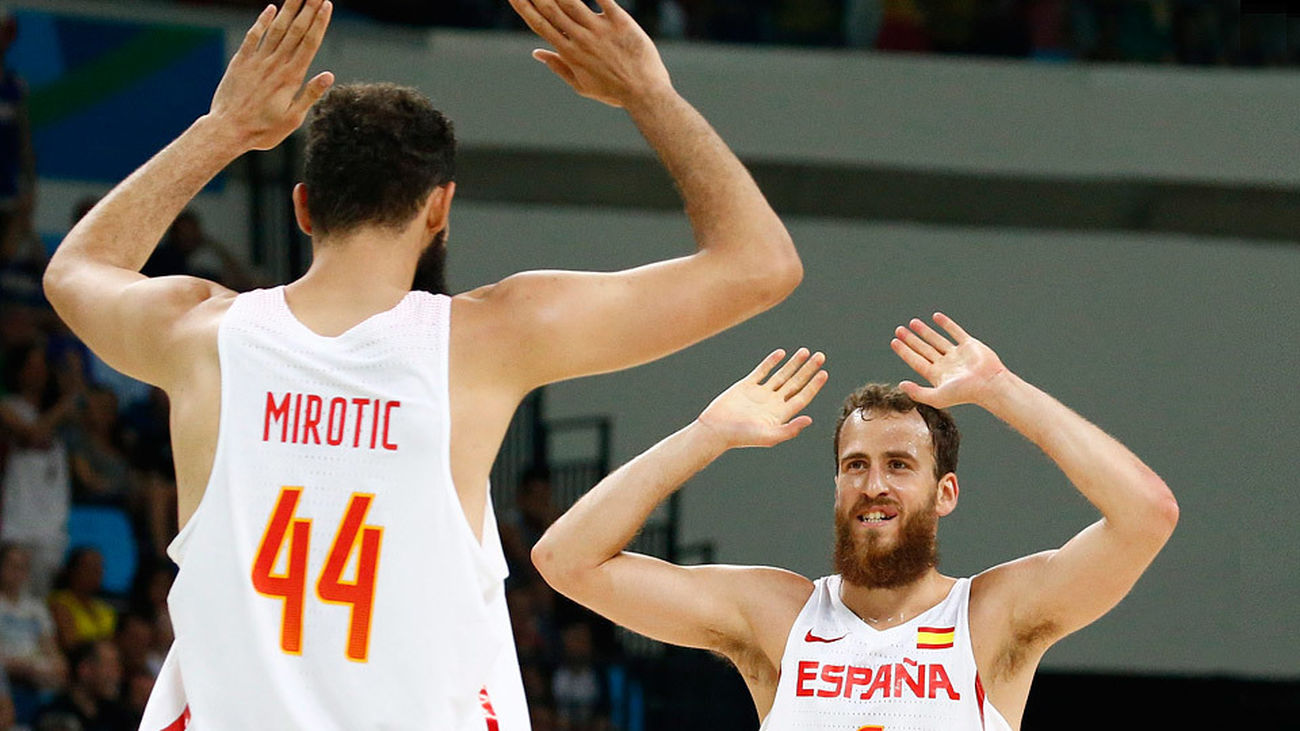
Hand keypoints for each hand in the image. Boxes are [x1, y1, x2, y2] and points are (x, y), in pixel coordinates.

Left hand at [209, 0, 333, 150]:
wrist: (227, 129)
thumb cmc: (263, 130)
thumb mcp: (293, 119)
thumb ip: (310, 95)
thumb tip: (329, 75)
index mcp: (291, 77)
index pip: (310, 42)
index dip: (319, 22)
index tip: (326, 4)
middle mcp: (275, 64)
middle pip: (296, 30)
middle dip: (307, 9)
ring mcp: (257, 60)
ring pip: (276, 29)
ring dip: (289, 9)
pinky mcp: (241, 61)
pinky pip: (253, 36)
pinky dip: (262, 21)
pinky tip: (271, 8)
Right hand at [508, 0, 671, 107]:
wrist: (644, 92)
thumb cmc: (614, 92)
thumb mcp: (582, 86)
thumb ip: (558, 67)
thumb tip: (537, 53)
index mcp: (569, 53)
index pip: (540, 26)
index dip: (524, 8)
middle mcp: (580, 38)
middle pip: (551, 9)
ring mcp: (600, 29)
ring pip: (571, 2)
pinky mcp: (620, 22)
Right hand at [697, 348, 827, 449]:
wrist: (716, 430)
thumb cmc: (742, 437)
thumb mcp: (769, 436)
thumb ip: (790, 429)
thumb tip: (809, 419)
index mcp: (780, 414)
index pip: (802, 396)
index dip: (814, 385)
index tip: (824, 373)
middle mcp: (772, 403)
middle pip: (795, 383)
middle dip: (808, 370)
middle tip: (821, 356)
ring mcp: (760, 393)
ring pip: (781, 375)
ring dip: (793, 363)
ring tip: (805, 351)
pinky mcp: (746, 386)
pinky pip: (762, 371)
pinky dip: (771, 362)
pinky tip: (781, 353)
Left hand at [890, 313, 1008, 408]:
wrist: (989, 384)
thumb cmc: (964, 394)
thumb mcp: (937, 397)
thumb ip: (917, 393)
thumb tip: (900, 384)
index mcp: (937, 375)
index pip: (916, 360)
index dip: (904, 351)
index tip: (894, 341)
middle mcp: (945, 364)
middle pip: (923, 349)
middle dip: (911, 339)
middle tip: (899, 329)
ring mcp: (957, 354)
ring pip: (937, 340)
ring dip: (925, 331)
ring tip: (913, 322)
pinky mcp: (969, 345)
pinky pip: (955, 332)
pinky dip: (946, 324)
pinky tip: (936, 317)